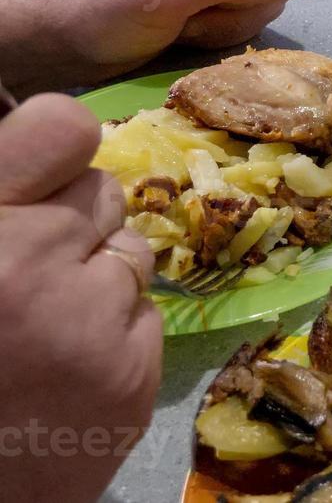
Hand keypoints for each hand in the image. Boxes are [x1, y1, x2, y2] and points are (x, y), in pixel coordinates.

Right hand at [0, 94, 161, 501]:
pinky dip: (114, 332)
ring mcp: (90, 323)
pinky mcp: (133, 375)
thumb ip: (1, 195)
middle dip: (74, 221)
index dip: (54, 143)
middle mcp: (31, 265)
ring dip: (98, 277)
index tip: (46, 163)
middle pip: (103, 191)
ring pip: (133, 252)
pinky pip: (145, 314)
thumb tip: (52, 133)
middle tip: (24, 271)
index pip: (61, 128)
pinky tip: (65, 368)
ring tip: (39, 326)